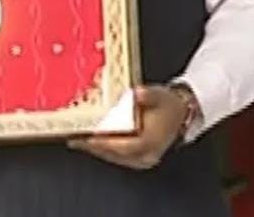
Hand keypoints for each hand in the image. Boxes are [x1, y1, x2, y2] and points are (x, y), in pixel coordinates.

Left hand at [68, 85, 188, 169]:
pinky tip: (89, 141)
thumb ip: (147, 95)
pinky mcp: (137, 159)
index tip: (88, 138)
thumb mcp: (158, 95)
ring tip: (75, 140)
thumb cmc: (167, 104)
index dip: (105, 143)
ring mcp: (142, 160)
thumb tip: (137, 93)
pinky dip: (102, 149)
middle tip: (73, 139)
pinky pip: (116, 156)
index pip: (124, 146)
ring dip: (94, 149)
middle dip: (92, 147)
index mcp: (151, 142)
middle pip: (114, 154)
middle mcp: (146, 155)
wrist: (180, 113)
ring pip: (113, 157)